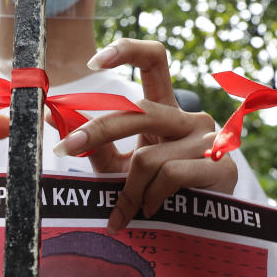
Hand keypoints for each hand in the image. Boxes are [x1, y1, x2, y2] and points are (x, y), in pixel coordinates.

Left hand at [52, 39, 237, 232]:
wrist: (204, 226)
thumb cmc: (158, 193)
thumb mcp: (122, 166)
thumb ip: (95, 145)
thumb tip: (54, 119)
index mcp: (167, 109)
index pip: (154, 60)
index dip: (127, 51)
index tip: (92, 62)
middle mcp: (190, 118)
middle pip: (138, 109)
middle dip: (97, 130)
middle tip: (65, 149)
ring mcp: (209, 141)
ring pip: (147, 157)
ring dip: (127, 190)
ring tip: (124, 212)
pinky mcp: (222, 167)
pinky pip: (169, 176)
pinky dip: (149, 198)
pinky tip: (149, 211)